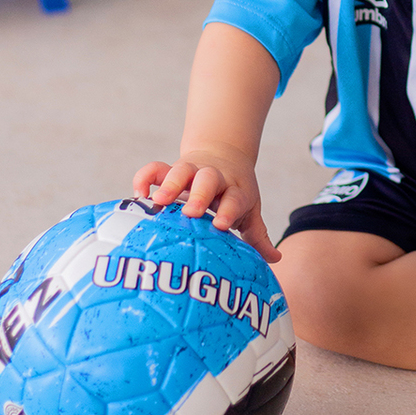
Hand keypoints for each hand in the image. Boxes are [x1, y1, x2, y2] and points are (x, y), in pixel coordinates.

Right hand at [132, 153, 280, 262]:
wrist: (225, 154)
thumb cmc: (235, 193)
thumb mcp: (249, 210)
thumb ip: (258, 236)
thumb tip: (276, 260)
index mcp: (235, 190)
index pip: (233, 199)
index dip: (227, 211)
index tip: (221, 225)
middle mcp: (214, 178)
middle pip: (208, 180)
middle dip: (200, 194)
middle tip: (191, 212)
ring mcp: (191, 172)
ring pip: (181, 171)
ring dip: (171, 184)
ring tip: (159, 202)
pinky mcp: (171, 169)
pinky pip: (156, 169)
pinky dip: (146, 178)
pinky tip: (139, 195)